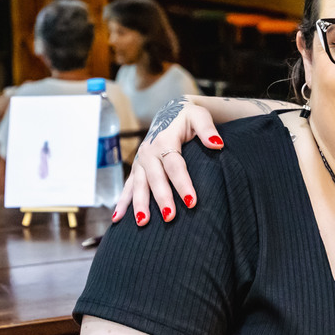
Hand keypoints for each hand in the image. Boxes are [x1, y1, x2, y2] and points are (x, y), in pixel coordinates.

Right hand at [113, 100, 221, 224]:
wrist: (170, 112)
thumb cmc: (188, 118)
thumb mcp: (199, 117)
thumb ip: (207, 129)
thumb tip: (217, 143)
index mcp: (165, 140)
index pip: (174, 165)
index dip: (182, 183)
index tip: (191, 201)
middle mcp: (149, 152)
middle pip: (155, 178)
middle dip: (162, 198)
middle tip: (169, 217)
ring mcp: (141, 162)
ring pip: (139, 185)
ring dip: (139, 204)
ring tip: (143, 222)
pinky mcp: (137, 169)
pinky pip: (128, 187)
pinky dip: (122, 202)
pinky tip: (117, 219)